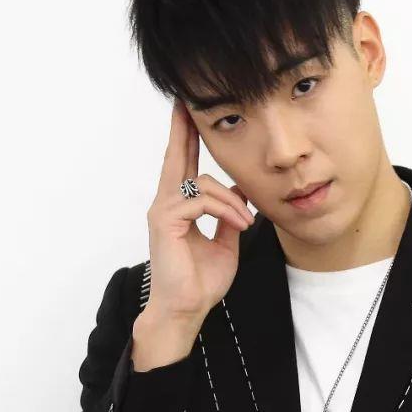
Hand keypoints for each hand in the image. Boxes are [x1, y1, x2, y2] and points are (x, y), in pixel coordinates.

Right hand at [143, 97, 254, 332]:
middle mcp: (167, 204)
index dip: (186, 139)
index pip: (184, 166)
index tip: (188, 113)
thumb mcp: (225, 244)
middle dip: (183, 129)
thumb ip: (230, 217)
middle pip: (177, 157)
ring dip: (232, 200)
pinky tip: (240, 224)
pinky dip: (225, 210)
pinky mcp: (165, 221)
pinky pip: (201, 200)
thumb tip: (240, 192)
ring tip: (248, 221)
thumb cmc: (201, 282)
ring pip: (202, 183)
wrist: (187, 310)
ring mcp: (163, 211)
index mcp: (180, 208)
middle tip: (186, 102)